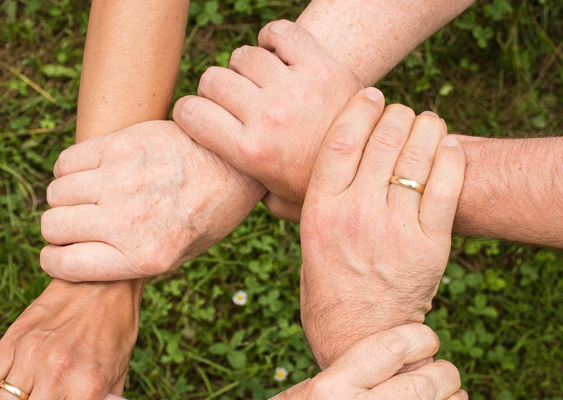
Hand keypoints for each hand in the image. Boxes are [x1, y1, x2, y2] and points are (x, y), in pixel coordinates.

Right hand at [39, 120, 264, 280]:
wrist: (234, 166)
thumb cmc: (205, 216)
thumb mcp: (176, 257)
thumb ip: (129, 263)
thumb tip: (80, 263)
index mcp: (142, 257)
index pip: (64, 265)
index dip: (54, 261)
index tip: (58, 254)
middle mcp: (128, 222)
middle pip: (53, 226)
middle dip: (58, 229)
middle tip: (77, 224)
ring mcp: (121, 181)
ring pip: (56, 193)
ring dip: (65, 198)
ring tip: (87, 197)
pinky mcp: (120, 146)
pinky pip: (66, 162)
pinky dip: (69, 170)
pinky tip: (91, 173)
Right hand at [173, 20, 360, 221]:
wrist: (375, 169)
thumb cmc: (319, 188)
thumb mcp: (278, 203)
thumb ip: (247, 191)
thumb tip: (224, 185)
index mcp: (250, 152)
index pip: (190, 113)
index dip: (188, 113)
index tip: (198, 117)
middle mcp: (268, 117)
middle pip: (213, 80)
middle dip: (215, 91)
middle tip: (233, 103)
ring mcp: (295, 88)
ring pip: (244, 56)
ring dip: (245, 68)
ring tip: (259, 84)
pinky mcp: (322, 66)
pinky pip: (281, 33)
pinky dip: (273, 38)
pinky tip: (277, 56)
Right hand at [223, 324, 464, 399]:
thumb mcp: (304, 389)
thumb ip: (347, 377)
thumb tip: (394, 363)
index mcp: (330, 386)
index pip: (391, 349)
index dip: (421, 337)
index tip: (427, 339)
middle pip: (421, 387)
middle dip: (446, 375)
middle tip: (447, 372)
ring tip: (455, 398)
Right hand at [299, 89, 465, 367]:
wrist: (361, 339)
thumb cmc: (328, 291)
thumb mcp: (307, 244)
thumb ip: (309, 204)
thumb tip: (305, 168)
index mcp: (320, 212)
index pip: (342, 138)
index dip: (361, 107)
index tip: (371, 94)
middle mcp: (356, 215)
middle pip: (385, 137)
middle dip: (397, 114)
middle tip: (401, 114)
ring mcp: (396, 229)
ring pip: (419, 153)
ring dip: (427, 128)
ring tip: (427, 126)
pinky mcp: (430, 244)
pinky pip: (447, 183)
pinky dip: (451, 156)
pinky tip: (447, 148)